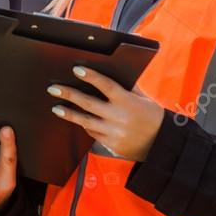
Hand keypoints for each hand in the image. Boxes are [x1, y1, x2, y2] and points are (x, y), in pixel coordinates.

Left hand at [48, 66, 164, 161]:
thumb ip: (126, 87)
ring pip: (86, 122)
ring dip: (69, 114)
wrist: (162, 144)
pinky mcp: (111, 145)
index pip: (106, 85)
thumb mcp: (142, 98)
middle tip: (53, 89)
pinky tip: (76, 120)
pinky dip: (85, 126)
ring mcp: (114, 133)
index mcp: (128, 101)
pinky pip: (93, 134)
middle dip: (69, 95)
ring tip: (56, 108)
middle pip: (88, 104)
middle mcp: (119, 117)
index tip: (77, 70)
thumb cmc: (152, 116)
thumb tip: (109, 72)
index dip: (91, 77)